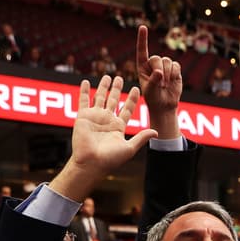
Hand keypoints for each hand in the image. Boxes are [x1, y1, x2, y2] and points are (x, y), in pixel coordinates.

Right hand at [51, 76, 157, 201]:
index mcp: (118, 127)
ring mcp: (95, 117)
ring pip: (100, 98)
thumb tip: (156, 132)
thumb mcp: (129, 148)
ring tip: (108, 76)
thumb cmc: (110, 160)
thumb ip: (141, 138)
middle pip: (114, 100)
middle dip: (117, 89)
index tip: (137, 89)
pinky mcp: (83, 116)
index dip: (132, 99)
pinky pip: (83, 100)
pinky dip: (84, 91)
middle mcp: (107, 120)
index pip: (127, 109)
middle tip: (121, 78)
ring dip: (103, 87)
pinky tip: (86, 82)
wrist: (91, 163)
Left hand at [137, 24, 181, 135]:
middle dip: (159, 70)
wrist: (164, 105)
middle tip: (160, 84)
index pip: (142, 50)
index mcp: (142, 67)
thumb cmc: (153, 99)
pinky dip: (175, 74)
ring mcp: (164, 66)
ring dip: (167, 75)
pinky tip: (172, 82)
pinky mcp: (174, 69)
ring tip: (165, 85)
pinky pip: (176, 66)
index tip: (143, 27)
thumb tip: (160, 72)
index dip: (142, 39)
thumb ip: (154, 81)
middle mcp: (153, 64)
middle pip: (157, 58)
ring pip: (168, 61)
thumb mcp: (150, 91)